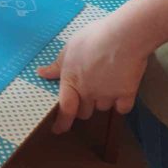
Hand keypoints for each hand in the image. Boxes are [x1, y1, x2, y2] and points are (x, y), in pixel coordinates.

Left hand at [38, 13, 146, 132]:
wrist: (122, 37)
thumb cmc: (93, 38)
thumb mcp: (69, 47)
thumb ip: (57, 64)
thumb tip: (41, 73)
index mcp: (71, 81)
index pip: (64, 109)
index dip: (61, 123)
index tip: (58, 130)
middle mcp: (88, 93)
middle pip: (84, 112)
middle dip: (84, 106)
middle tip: (87, 94)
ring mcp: (108, 95)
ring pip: (103, 108)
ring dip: (103, 101)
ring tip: (107, 83)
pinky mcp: (127, 94)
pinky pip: (122, 108)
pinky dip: (121, 103)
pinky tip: (122, 91)